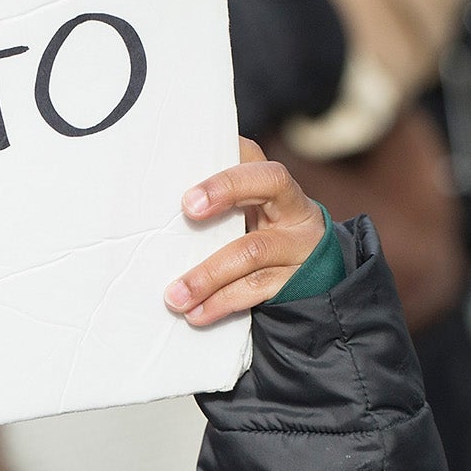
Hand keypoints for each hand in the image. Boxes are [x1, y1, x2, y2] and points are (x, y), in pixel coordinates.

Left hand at [165, 138, 327, 325]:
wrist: (314, 288)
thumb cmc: (261, 248)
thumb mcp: (246, 224)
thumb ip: (217, 215)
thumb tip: (156, 216)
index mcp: (275, 189)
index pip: (254, 156)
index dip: (227, 156)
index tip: (193, 168)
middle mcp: (293, 209)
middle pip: (269, 182)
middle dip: (225, 190)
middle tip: (187, 208)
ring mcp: (300, 244)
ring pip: (253, 249)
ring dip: (207, 275)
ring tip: (175, 296)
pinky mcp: (297, 280)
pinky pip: (257, 289)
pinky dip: (221, 303)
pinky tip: (197, 314)